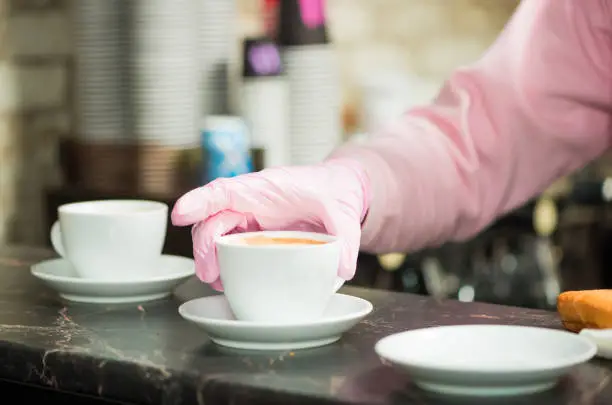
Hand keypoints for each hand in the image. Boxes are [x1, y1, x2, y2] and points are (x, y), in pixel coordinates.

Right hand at [171, 159, 369, 290]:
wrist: (339, 192)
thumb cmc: (335, 192)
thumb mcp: (344, 210)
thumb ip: (345, 236)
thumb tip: (343, 270)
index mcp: (266, 187)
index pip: (224, 190)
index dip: (199, 200)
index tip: (180, 213)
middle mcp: (251, 201)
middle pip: (213, 219)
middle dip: (204, 246)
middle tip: (208, 275)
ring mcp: (250, 218)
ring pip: (216, 234)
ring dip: (210, 258)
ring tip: (216, 282)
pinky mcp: (255, 233)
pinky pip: (230, 246)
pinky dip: (223, 263)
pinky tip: (227, 281)